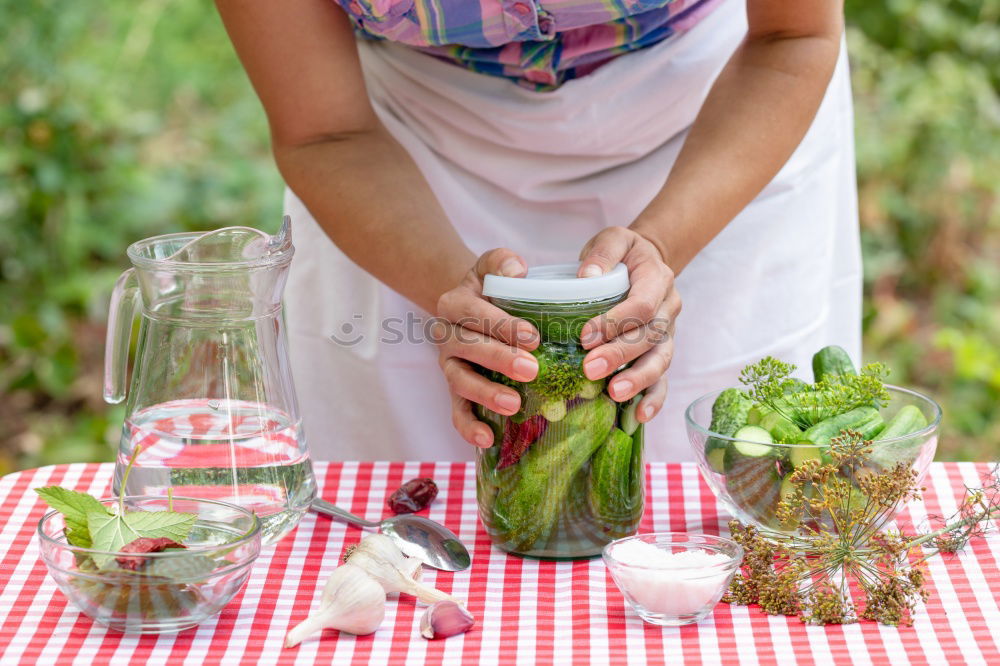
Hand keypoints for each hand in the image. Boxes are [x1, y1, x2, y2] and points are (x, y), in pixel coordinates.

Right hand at [434, 249, 540, 447]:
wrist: (467, 305)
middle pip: (467, 348)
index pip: (475, 313)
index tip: (533, 337)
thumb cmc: (489, 286)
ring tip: (513, 404)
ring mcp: (449, 365)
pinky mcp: (455, 390)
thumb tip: (518, 270)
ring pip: (459, 381)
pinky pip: (457, 410)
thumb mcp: (492, 264)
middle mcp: (446, 335)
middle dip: (499, 359)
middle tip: (532, 369)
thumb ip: (502, 262)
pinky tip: (487, 439)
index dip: (502, 325)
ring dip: (485, 393)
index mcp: (454, 303)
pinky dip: (468, 426)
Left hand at [577, 226, 680, 424]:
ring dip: (637, 380)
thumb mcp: (614, 239)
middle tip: (590, 369)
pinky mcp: (661, 352)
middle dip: (620, 355)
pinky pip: (663, 379)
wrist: (646, 262)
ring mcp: (669, 334)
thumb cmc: (624, 253)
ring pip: (660, 361)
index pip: (643, 305)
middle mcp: (670, 309)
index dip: (616, 322)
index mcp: (659, 279)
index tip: (585, 335)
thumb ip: (603, 253)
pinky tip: (639, 418)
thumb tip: (587, 275)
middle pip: (651, 337)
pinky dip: (654, 399)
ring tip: (613, 394)